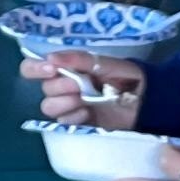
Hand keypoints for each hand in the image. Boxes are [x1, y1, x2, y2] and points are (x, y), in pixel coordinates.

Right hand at [21, 49, 145, 121]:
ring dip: (64, 103)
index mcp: (66, 68)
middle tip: (80, 86)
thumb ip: (77, 59)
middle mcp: (62, 86)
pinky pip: (62, 122)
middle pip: (43, 89)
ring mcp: (69, 106)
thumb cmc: (126, 76)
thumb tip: (50, 57)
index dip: (35, 68)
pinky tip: (88, 113)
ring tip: (84, 100)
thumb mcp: (104, 62)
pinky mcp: (76, 123)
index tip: (50, 69)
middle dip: (60, 86)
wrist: (146, 99)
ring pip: (49, 106)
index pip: (33, 67)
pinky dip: (73, 117)